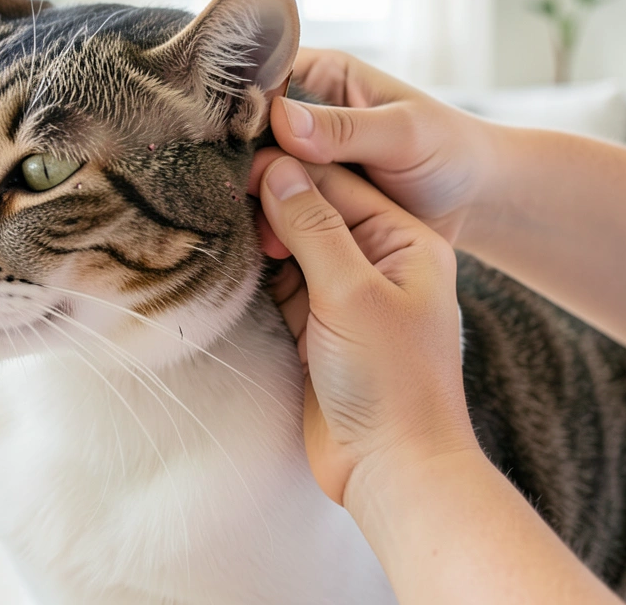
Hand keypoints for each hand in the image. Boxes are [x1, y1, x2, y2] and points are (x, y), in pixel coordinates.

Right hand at [248, 149, 476, 506]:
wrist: (393, 469)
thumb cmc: (391, 380)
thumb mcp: (352, 291)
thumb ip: (314, 226)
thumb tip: (278, 170)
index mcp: (407, 243)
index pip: (342, 185)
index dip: (292, 168)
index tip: (239, 155)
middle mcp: (380, 263)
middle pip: (317, 211)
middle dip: (273, 199)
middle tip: (221, 187)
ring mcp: (350, 297)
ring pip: (297, 247)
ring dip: (263, 235)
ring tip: (218, 214)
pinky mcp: (321, 329)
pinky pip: (285, 285)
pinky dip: (260, 272)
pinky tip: (230, 257)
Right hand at [259, 48, 499, 256]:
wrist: (475, 202)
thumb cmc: (449, 150)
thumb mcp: (402, 134)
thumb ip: (346, 129)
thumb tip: (284, 123)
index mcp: (321, 78)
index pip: (261, 82)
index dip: (237, 109)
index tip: (220, 140)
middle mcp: (305, 117)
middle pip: (251, 135)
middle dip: (243, 163)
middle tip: (235, 193)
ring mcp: (305, 162)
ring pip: (261, 176)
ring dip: (254, 202)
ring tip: (249, 228)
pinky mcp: (311, 201)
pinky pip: (278, 210)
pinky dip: (269, 227)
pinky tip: (262, 246)